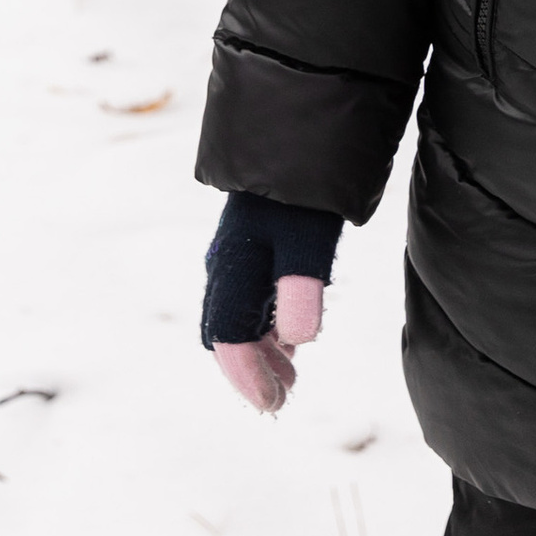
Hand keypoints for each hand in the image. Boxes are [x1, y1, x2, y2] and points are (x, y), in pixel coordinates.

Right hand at [201, 194, 343, 414]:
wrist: (296, 130)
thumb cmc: (305, 184)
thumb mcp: (309, 233)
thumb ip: (302, 284)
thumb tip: (300, 339)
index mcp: (233, 269)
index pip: (229, 339)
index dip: (249, 376)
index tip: (274, 406)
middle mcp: (227, 266)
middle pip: (226, 334)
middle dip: (251, 369)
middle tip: (283, 398)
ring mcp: (238, 256)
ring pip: (237, 319)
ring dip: (260, 352)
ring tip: (291, 377)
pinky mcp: (253, 247)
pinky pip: (248, 300)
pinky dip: (265, 327)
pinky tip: (290, 337)